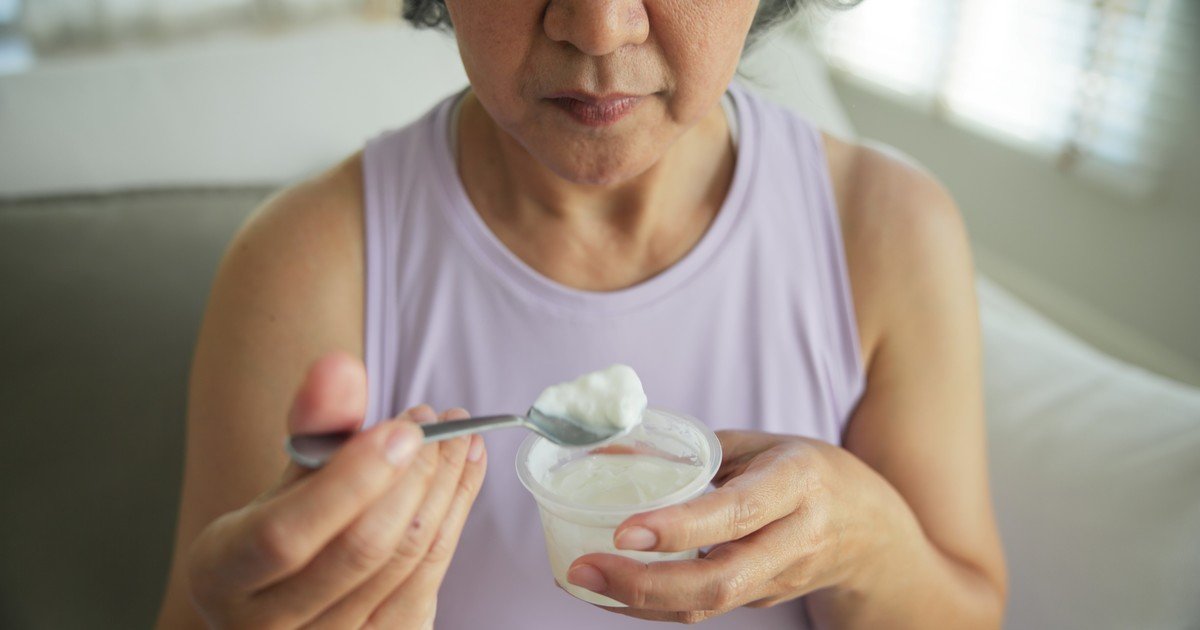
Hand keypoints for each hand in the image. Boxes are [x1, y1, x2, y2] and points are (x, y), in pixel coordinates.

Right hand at [186, 353, 486, 628]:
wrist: (284, 602)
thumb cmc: (282, 529)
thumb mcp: (280, 479)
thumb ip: (312, 423)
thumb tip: (340, 367)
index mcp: (224, 574)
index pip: (284, 535)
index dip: (349, 481)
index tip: (401, 430)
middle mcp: (270, 625)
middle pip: (361, 550)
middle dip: (412, 475)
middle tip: (435, 422)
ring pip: (406, 563)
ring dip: (444, 488)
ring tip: (458, 436)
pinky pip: (431, 577)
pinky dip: (455, 515)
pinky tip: (465, 472)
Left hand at [565, 430, 893, 622]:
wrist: (870, 530)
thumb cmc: (804, 473)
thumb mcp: (761, 445)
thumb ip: (693, 451)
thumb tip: (611, 450)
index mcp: (795, 483)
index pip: (737, 513)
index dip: (680, 528)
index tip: (624, 530)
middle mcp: (793, 539)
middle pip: (721, 581)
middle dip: (646, 583)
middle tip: (586, 566)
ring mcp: (779, 579)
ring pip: (708, 605)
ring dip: (639, 601)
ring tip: (582, 578)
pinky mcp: (762, 600)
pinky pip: (703, 611)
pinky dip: (652, 605)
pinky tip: (609, 589)